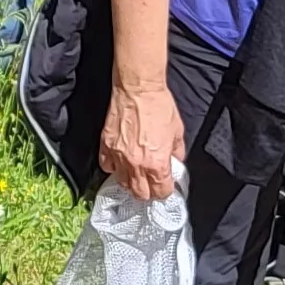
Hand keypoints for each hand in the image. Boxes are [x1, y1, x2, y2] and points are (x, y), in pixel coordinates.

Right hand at [101, 77, 183, 201]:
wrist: (138, 89)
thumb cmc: (159, 106)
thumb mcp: (177, 131)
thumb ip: (177, 152)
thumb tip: (175, 160)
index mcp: (157, 164)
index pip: (161, 192)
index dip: (166, 190)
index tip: (166, 184)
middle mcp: (137, 165)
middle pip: (141, 194)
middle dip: (149, 191)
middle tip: (152, 182)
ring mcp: (119, 157)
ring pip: (123, 184)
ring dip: (131, 182)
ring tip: (137, 174)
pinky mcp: (106, 146)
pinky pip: (107, 167)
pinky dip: (114, 168)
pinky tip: (121, 161)